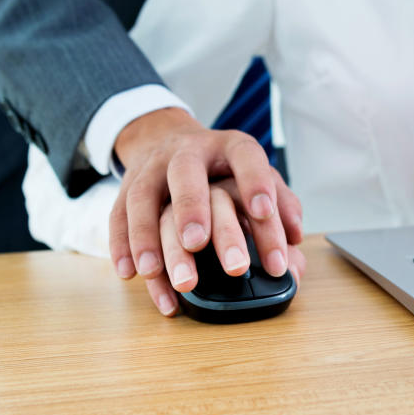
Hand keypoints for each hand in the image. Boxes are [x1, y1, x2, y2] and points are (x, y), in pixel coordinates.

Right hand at [108, 108, 303, 315]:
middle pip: (186, 173)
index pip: (245, 156)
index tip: (263, 212)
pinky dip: (121, 246)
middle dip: (191, 207)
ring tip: (153, 271)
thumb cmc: (223, 169)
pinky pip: (118, 215)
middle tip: (197, 243)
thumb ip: (280, 204)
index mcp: (229, 146)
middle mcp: (188, 151)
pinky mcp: (127, 186)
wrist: (171, 140)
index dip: (255, 181)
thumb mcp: (255, 176)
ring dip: (146, 235)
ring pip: (143, 196)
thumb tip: (295, 236)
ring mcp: (153, 167)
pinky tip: (129, 274)